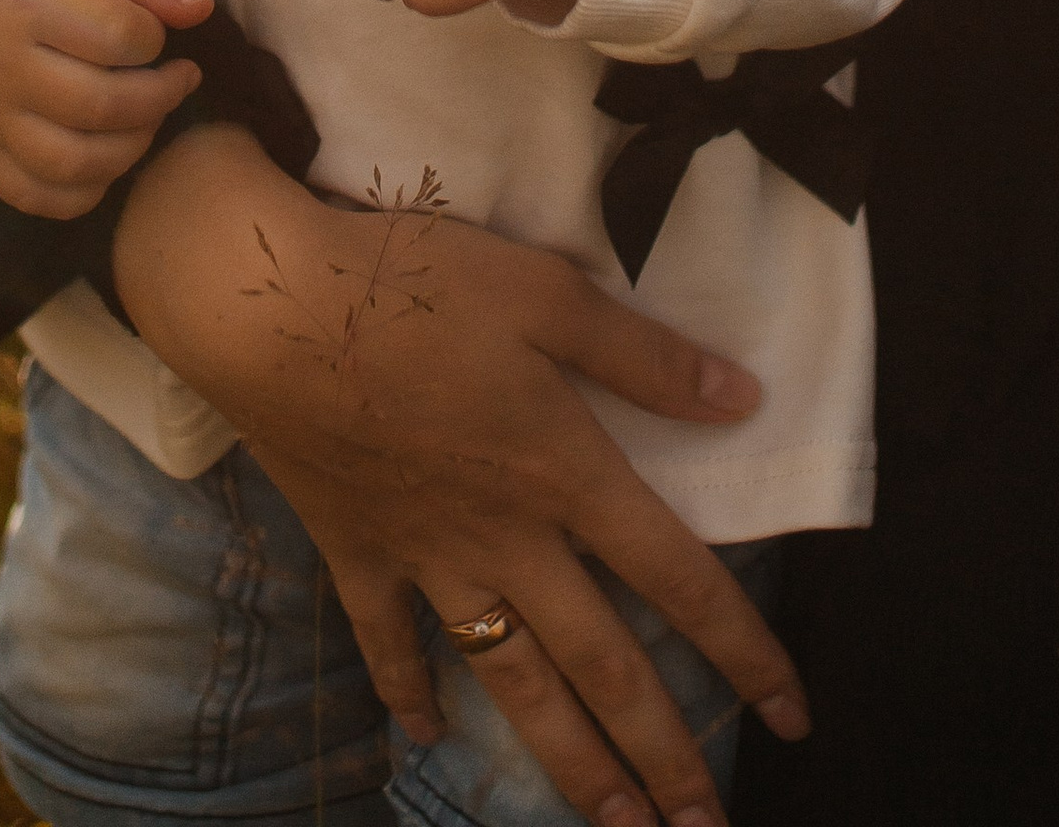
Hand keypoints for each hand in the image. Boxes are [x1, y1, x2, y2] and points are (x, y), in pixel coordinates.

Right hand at [0, 0, 210, 217]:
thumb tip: (200, 11)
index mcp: (24, 2)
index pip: (117, 35)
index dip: (155, 36)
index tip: (155, 31)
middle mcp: (1, 67)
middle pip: (102, 106)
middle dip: (160, 97)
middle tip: (177, 78)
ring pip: (74, 163)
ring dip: (132, 148)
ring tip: (147, 116)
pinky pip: (36, 195)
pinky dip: (84, 190)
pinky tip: (106, 155)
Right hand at [114, 127, 804, 826]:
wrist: (268, 308)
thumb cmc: (411, 285)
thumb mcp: (544, 292)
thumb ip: (644, 355)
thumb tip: (744, 398)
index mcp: (566, 474)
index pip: (678, 578)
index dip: (743, 649)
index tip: (791, 712)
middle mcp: (508, 540)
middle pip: (604, 666)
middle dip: (662, 755)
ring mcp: (428, 558)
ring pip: (514, 681)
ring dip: (568, 761)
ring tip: (613, 825)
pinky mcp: (358, 551)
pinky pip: (390, 642)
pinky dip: (409, 693)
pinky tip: (427, 739)